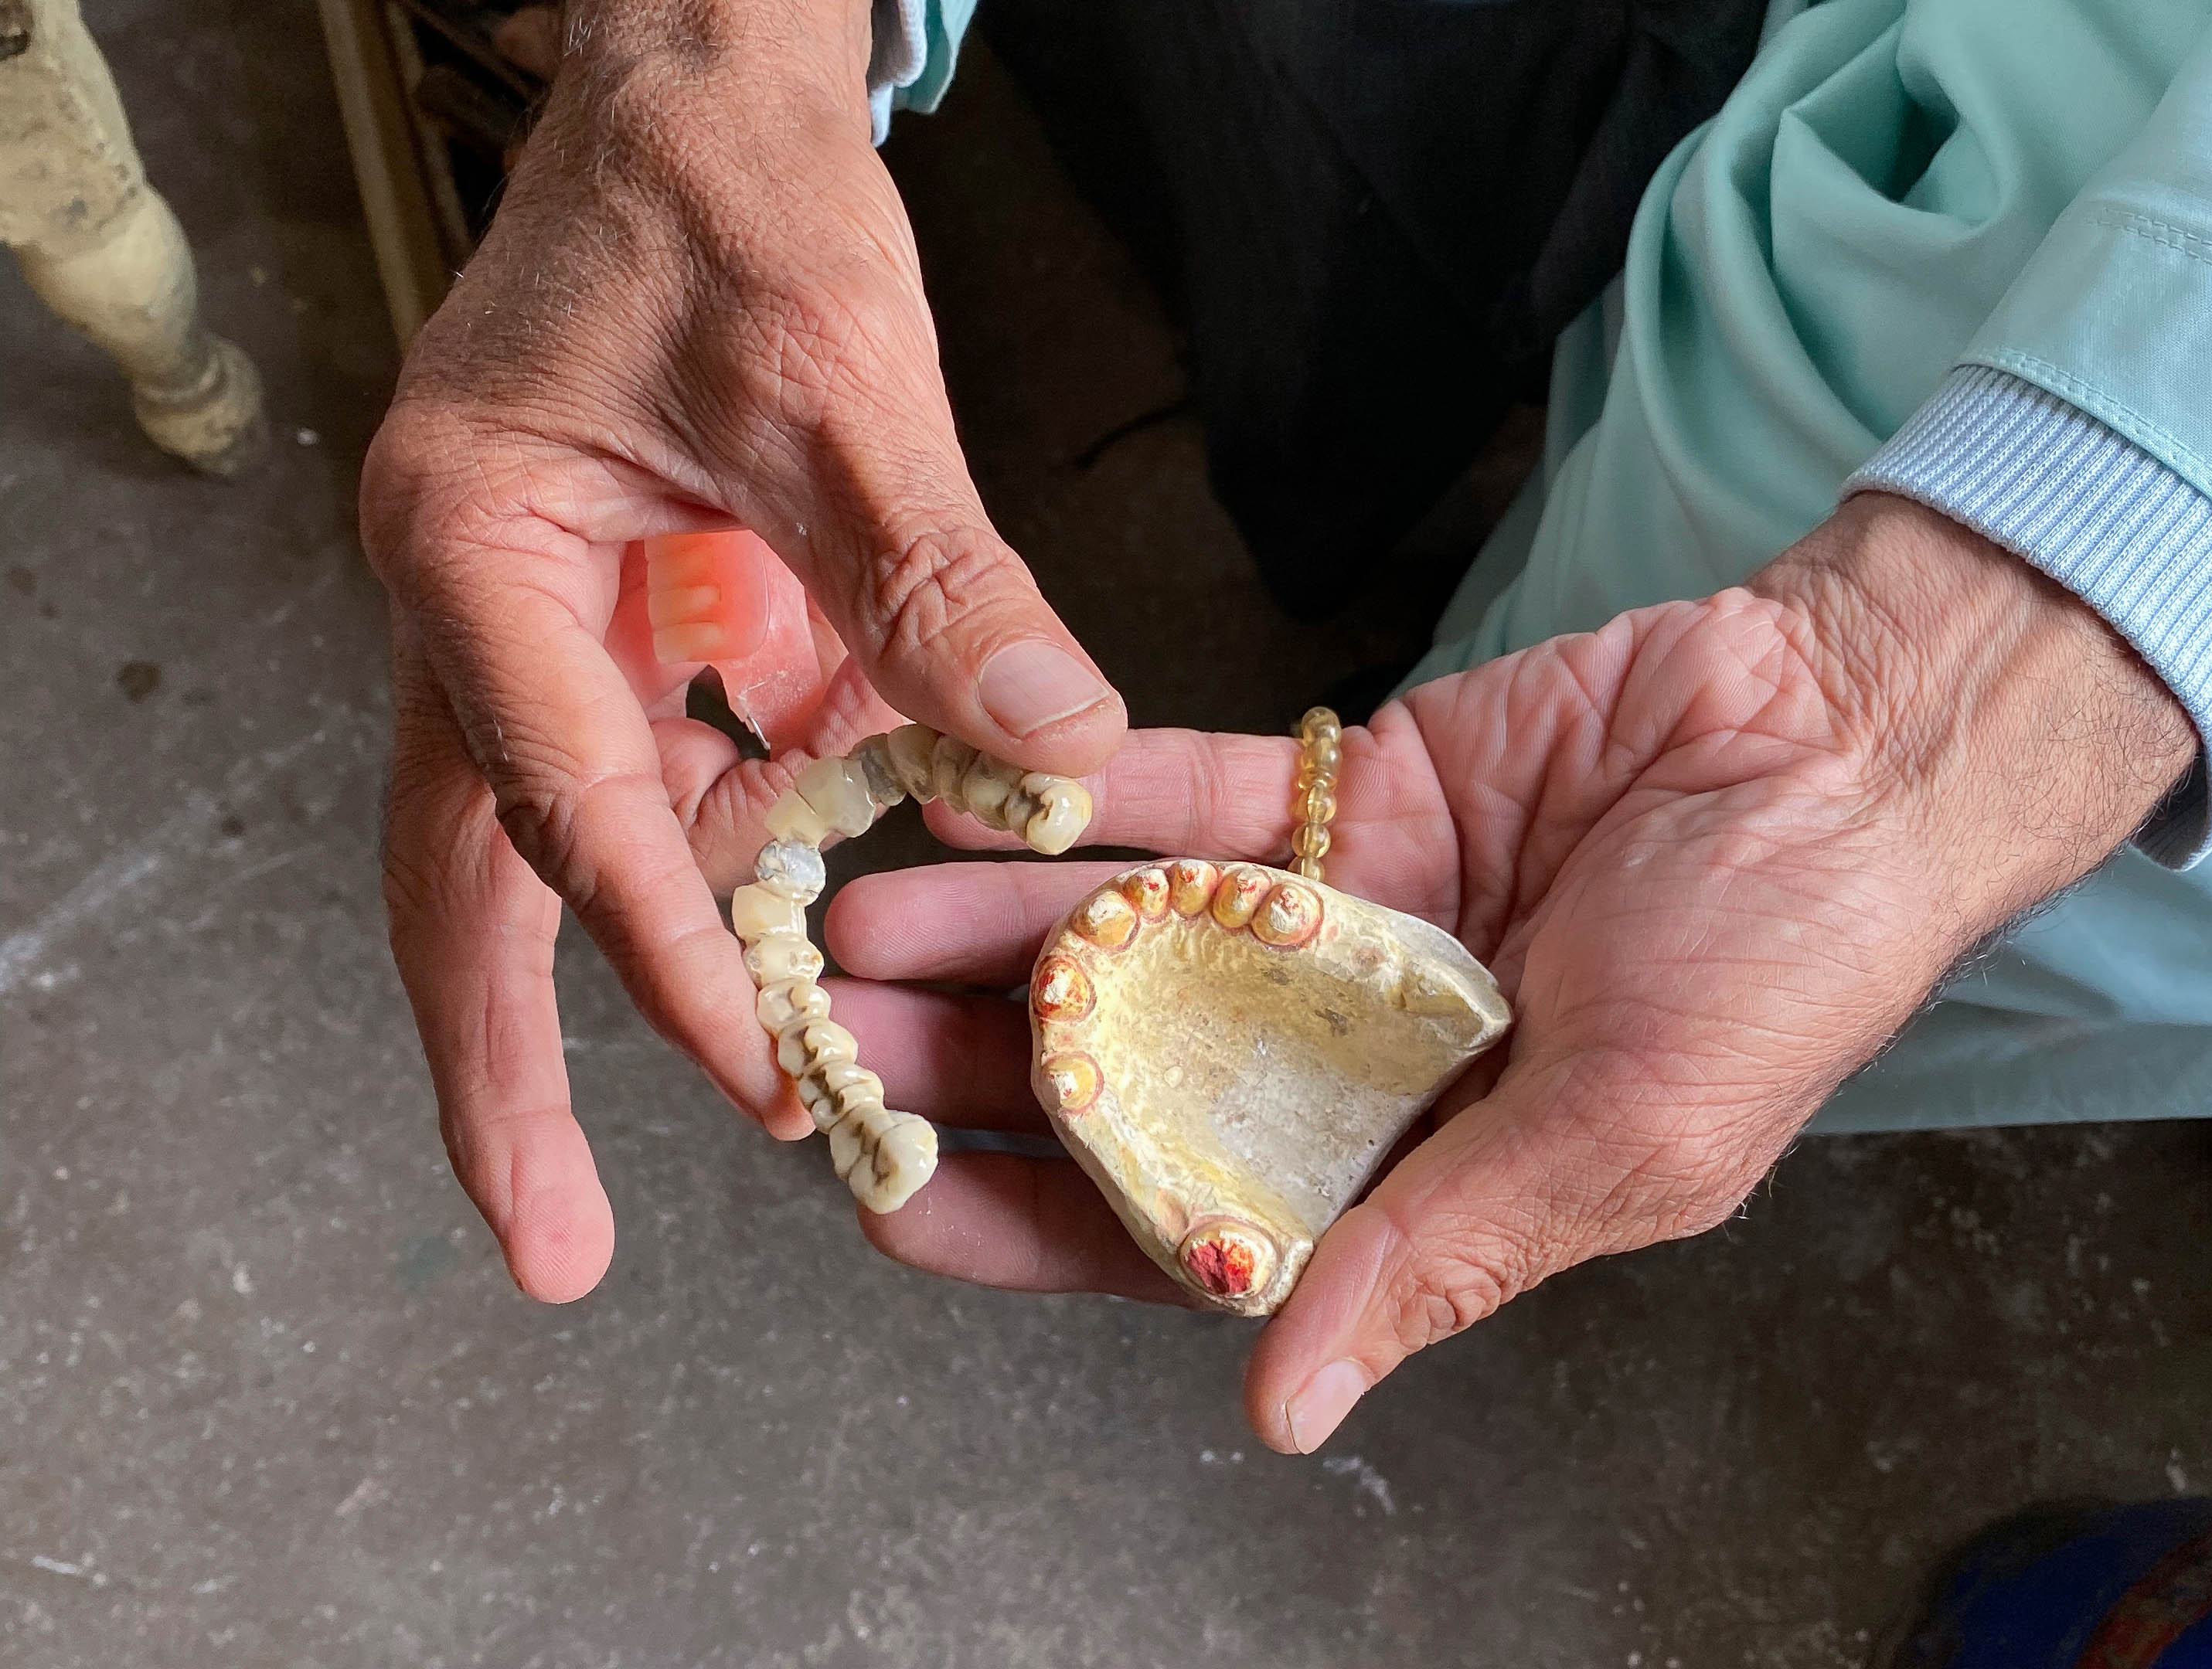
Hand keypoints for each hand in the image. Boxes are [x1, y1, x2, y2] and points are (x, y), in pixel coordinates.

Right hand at [361, 0, 1123, 1302]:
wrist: (704, 95)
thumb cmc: (734, 190)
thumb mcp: (842, 374)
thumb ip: (936, 570)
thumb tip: (1060, 746)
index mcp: (474, 548)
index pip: (566, 800)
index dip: (665, 957)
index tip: (763, 1086)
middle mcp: (482, 604)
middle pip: (475, 875)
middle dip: (508, 1067)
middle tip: (549, 1247)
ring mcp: (553, 619)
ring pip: (574, 843)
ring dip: (651, 980)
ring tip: (727, 1124)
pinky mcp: (643, 623)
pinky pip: (684, 772)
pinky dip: (754, 857)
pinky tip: (818, 937)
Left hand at [820, 495, 2195, 1451]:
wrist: (1854, 739)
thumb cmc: (1784, 967)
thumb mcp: (1622, 1140)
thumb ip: (1440, 1257)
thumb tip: (1285, 1405)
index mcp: (1410, 1175)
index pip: (1175, 1227)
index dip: (1028, 1224)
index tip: (886, 1203)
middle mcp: (1344, 1058)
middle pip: (1116, 1079)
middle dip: (966, 1071)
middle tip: (817, 1048)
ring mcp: (1330, 924)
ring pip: (1123, 938)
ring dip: (984, 933)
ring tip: (843, 923)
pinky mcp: (1338, 797)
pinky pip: (1187, 805)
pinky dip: (1077, 810)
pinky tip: (958, 807)